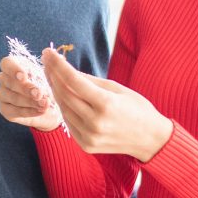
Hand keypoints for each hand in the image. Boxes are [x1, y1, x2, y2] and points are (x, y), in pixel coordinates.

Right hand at [0, 56, 61, 131]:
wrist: (51, 107)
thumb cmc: (48, 85)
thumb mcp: (51, 76)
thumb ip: (51, 66)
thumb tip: (54, 56)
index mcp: (14, 65)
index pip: (6, 63)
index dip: (14, 69)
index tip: (25, 77)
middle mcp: (4, 79)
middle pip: (9, 82)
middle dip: (25, 88)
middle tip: (39, 94)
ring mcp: (3, 95)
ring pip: (13, 97)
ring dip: (30, 101)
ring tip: (44, 103)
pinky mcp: (5, 110)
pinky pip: (14, 111)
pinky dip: (29, 111)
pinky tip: (40, 110)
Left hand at [41, 48, 173, 160]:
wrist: (150, 139)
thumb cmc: (138, 109)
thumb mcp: (118, 88)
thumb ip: (91, 81)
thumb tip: (67, 71)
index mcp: (106, 104)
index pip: (73, 81)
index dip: (58, 65)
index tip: (49, 52)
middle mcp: (95, 122)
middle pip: (64, 94)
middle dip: (52, 75)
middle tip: (47, 61)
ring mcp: (89, 136)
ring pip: (63, 108)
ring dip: (55, 90)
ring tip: (52, 76)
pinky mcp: (86, 145)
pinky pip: (69, 122)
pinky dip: (64, 107)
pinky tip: (62, 95)